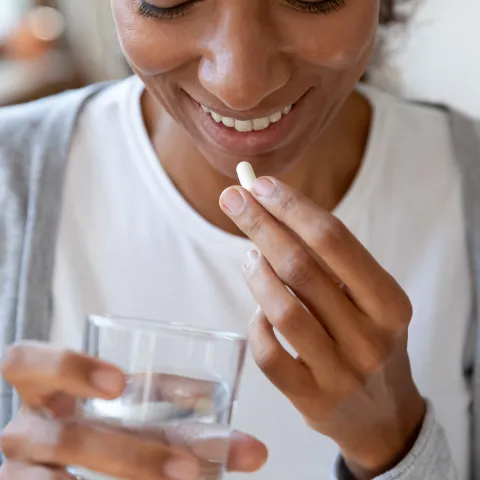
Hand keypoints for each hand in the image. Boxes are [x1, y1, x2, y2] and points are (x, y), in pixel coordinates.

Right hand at [0, 342, 266, 479]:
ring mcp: (19, 469)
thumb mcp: (137, 409)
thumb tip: (258, 451)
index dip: (67, 367)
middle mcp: (23, 427)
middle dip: (130, 454)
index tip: (118, 383)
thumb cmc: (105, 418)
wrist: (61, 451)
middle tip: (189, 468)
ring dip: (127, 477)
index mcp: (42, 384)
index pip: (25, 361)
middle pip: (61, 436)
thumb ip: (187, 416)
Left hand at [220, 177, 425, 478]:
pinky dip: (256, 324)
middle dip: (261, 225)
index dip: (292, 208)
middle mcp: (370, 335)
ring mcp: (341, 371)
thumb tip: (273, 212)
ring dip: (256, 273)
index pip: (334, 240)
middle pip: (301, 267)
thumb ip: (330, 262)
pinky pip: (269, 354)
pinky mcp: (312, 398)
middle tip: (232, 199)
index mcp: (389, 301)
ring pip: (282, 310)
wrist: (384, 414)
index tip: (259, 185)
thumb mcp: (369, 300)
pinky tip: (257, 311)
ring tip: (248, 256)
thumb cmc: (369, 340)